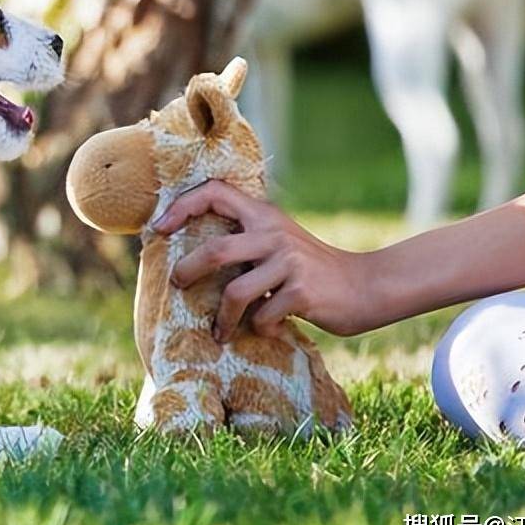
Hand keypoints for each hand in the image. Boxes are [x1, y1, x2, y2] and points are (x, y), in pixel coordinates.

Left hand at [151, 180, 379, 339]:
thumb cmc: (311, 270)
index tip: (159, 228)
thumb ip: (246, 241)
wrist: (365, 286)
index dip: (181, 206)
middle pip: (215, 251)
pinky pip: (263, 316)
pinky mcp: (302, 292)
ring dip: (223, 318)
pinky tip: (268, 330)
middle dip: (188, 272)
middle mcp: (274, 233)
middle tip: (177, 286)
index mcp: (264, 215)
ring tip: (220, 332)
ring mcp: (289, 262)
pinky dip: (260, 328)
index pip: (214, 192)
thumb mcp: (279, 242)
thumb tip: (192, 259)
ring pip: (235, 292)